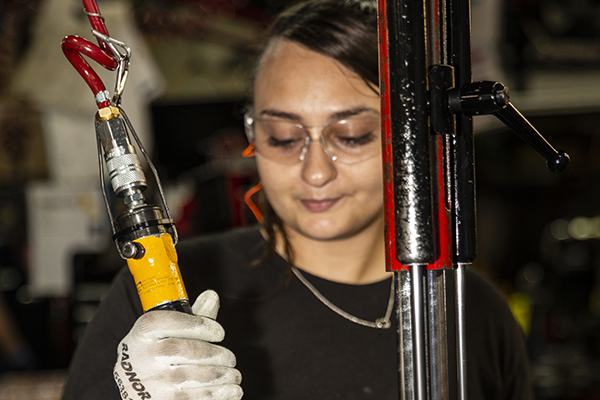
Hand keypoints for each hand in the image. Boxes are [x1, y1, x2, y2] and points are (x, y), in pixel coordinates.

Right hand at [113, 290, 242, 399]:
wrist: (136, 391)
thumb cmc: (158, 356)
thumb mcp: (167, 333)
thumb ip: (191, 317)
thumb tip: (212, 295)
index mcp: (142, 333)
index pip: (169, 322)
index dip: (199, 325)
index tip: (220, 332)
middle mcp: (142, 357)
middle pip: (186, 350)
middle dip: (217, 354)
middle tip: (231, 358)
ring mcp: (150, 382)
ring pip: (195, 376)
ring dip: (223, 376)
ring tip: (234, 375)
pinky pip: (197, 398)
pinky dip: (221, 394)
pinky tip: (233, 390)